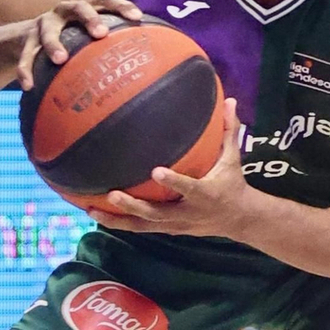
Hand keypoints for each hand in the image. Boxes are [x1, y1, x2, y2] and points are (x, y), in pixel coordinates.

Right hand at [14, 0, 143, 90]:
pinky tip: (29, 86)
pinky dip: (25, 69)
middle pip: (79, 7)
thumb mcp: (89, 32)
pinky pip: (25, 55)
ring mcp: (44, 23)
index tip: (137, 17)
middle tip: (101, 34)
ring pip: (48, 30)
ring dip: (53, 43)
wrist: (30, 34)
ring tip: (60, 59)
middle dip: (90, 18)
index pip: (107, 1)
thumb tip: (148, 59)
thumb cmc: (72, 36)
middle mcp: (65, 10)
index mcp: (85, 5)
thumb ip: (112, 41)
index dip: (122, 6)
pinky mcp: (26, 40)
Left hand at [86, 99, 247, 236]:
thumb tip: (230, 99)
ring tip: (92, 210)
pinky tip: (98, 215)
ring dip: (118, 219)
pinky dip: (120, 223)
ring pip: (143, 225)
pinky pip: (141, 227)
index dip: (173, 182)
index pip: (188, 188)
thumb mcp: (233, 158)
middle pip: (157, 213)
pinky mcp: (167, 229)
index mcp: (205, 193)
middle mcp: (187, 212)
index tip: (155, 171)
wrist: (238, 219)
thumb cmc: (232, 183)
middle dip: (133, 205)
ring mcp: (175, 224)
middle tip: (112, 194)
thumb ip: (229, 130)